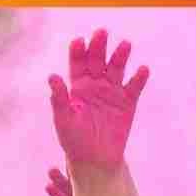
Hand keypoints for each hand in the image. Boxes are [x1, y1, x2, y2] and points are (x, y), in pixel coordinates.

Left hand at [49, 29, 148, 170]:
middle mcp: (95, 86)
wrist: (95, 161)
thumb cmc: (74, 141)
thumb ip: (59, 98)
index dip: (78, 51)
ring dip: (120, 56)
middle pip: (97, 60)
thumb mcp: (63, 119)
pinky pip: (134, 87)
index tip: (79, 41)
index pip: (77, 63)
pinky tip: (142, 69)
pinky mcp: (128, 104)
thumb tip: (52, 76)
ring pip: (117, 69)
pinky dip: (139, 78)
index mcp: (77, 87)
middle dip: (99, 46)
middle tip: (102, 33)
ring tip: (125, 45)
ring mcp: (112, 93)